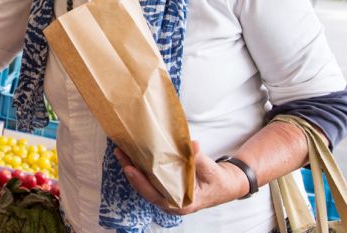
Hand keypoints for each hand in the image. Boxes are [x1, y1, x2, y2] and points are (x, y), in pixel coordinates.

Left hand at [114, 141, 250, 215]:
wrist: (226, 185)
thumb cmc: (219, 181)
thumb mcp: (211, 170)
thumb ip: (198, 159)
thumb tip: (192, 145)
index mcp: (180, 203)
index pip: (154, 194)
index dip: (140, 182)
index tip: (129, 168)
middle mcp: (170, 202)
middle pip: (145, 188)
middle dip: (130, 171)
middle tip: (120, 153)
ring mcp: (167, 195)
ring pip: (145, 183)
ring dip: (133, 167)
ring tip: (122, 151)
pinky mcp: (166, 187)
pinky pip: (150, 179)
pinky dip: (141, 167)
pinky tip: (133, 155)